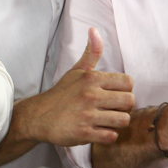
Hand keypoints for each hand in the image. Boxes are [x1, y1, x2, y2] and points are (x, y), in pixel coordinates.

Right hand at [21, 27, 134, 144]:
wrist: (38, 117)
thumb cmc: (62, 94)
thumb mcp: (76, 71)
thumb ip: (91, 52)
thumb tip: (94, 30)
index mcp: (92, 79)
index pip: (128, 82)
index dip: (126, 89)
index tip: (115, 94)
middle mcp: (90, 96)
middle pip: (130, 101)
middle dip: (124, 107)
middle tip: (113, 108)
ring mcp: (87, 115)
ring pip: (123, 120)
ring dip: (118, 122)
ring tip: (107, 120)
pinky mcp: (83, 133)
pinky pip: (111, 136)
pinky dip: (109, 135)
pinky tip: (100, 131)